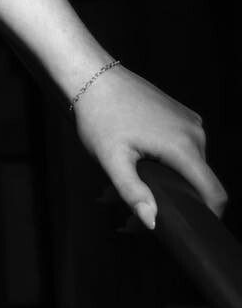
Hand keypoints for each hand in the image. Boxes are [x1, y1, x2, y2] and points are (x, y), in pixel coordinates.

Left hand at [72, 64, 226, 229]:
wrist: (93, 77)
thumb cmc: (99, 117)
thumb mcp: (111, 159)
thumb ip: (133, 192)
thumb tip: (152, 223)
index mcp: (184, 146)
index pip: (214, 192)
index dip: (207, 216)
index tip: (186, 230)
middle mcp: (195, 133)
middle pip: (196, 182)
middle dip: (168, 201)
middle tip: (126, 216)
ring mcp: (189, 122)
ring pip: (186, 165)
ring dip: (160, 181)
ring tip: (119, 188)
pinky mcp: (180, 116)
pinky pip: (180, 148)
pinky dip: (160, 163)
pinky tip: (131, 165)